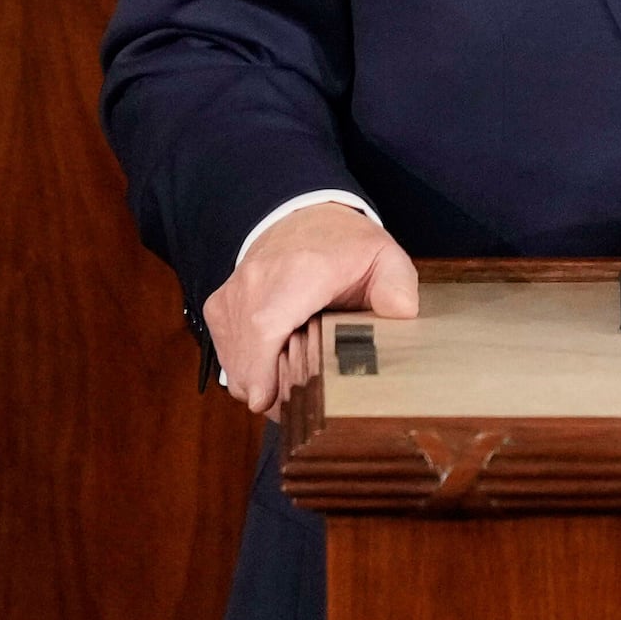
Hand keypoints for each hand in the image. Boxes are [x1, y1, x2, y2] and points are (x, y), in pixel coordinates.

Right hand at [203, 198, 417, 414]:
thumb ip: (397, 287)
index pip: (265, 325)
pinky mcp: (219, 308)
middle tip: (306, 403)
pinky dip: (248, 370)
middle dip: (271, 393)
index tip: (267, 401)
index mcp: (299, 271)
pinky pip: (227, 356)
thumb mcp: (383, 258)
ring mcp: (232, 294)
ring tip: (297, 378)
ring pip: (234, 363)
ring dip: (261, 383)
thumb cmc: (344, 245)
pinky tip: (277, 363)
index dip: (261, 369)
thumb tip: (401, 314)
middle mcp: (256, 281)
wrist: (302, 216)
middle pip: (247, 356)